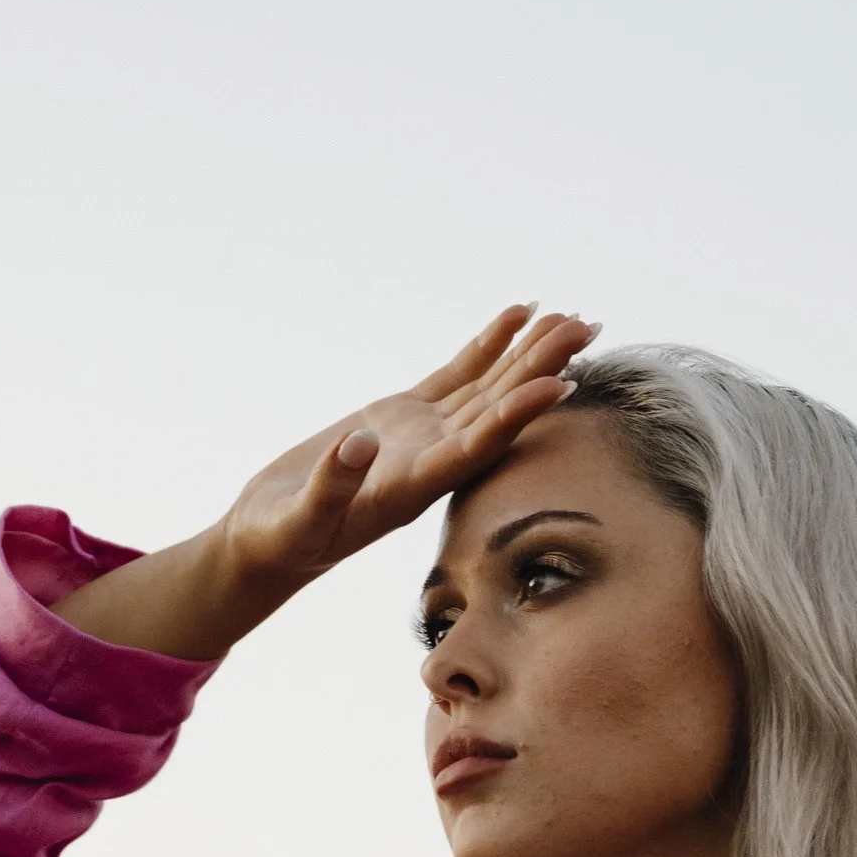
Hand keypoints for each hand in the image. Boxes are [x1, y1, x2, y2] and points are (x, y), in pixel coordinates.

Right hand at [52, 305, 597, 661]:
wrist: (268, 542)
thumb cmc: (281, 539)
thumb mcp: (300, 519)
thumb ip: (330, 485)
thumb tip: (359, 445)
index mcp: (415, 487)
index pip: (478, 447)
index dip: (518, 416)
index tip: (560, 385)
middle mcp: (432, 460)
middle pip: (499, 410)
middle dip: (542, 368)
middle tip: (588, 326)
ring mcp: (423, 436)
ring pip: (488, 387)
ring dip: (529, 353)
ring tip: (572, 316)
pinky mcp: (404, 416)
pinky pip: (458, 375)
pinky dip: (488, 346)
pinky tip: (519, 315)